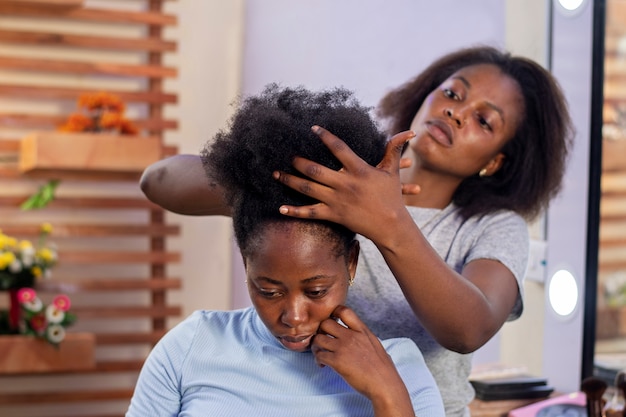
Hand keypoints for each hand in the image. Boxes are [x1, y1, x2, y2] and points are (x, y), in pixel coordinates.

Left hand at [273, 126, 418, 241]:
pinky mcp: (334, 215)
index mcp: (359, 170)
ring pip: (309, 189)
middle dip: (298, 161)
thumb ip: (394, 149)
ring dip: (290, 181)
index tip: (312, 128)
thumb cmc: (391, 197)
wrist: (391, 226)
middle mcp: (345, 184)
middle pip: (316, 170)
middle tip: (286, 154)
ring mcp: (338, 201)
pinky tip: (280, 207)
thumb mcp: (392, 171)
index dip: (325, 137)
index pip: (339, 148)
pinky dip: (295, 211)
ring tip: (275, 174)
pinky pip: (310, 213)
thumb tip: (407, 131)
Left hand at [312, 306, 406, 400]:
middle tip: (323, 340)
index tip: (332, 322)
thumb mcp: (374, 343)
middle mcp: (351, 336)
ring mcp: (343, 348)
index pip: (343, 310)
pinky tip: (323, 365)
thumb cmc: (382, 368)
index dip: (334, 313)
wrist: (384, 384)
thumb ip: (362, 335)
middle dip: (321, 331)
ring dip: (316, 346)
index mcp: (362, 330)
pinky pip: (319, 355)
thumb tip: (356, 333)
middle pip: (325, 323)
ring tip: (320, 353)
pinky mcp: (337, 362)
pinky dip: (318, 360)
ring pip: (318, 339)